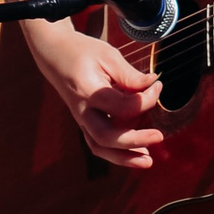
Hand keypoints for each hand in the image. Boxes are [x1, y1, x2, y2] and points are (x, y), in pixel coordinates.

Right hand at [22, 18, 164, 171]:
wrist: (54, 54)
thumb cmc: (83, 52)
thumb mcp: (108, 55)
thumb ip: (130, 74)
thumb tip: (154, 84)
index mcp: (88, 91)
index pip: (122, 106)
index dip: (146, 99)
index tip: (157, 85)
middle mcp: (82, 110)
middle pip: (105, 136)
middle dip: (134, 141)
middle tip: (159, 137)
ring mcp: (81, 119)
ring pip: (99, 147)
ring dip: (124, 158)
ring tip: (148, 161)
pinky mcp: (84, 122)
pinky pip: (98, 144)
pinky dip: (117, 153)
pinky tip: (137, 153)